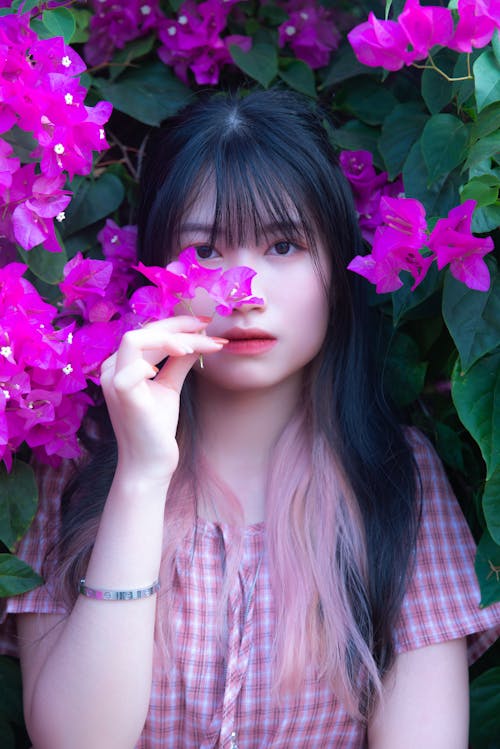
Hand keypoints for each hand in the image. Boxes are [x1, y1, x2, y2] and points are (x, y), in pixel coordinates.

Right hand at [100, 316, 224, 483]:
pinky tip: (179, 362)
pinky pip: (134, 366)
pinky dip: (154, 361)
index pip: (148, 332)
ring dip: (171, 338)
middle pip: (143, 330)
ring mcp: (113, 380)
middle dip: (179, 326)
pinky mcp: (121, 393)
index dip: (177, 323)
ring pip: (135, 340)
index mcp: (122, 364)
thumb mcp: (170, 386)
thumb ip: (179, 362)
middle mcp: (112, 368)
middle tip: (210, 328)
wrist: (150, 462)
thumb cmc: (157, 427)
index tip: (206, 324)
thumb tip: (198, 339)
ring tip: (195, 348)